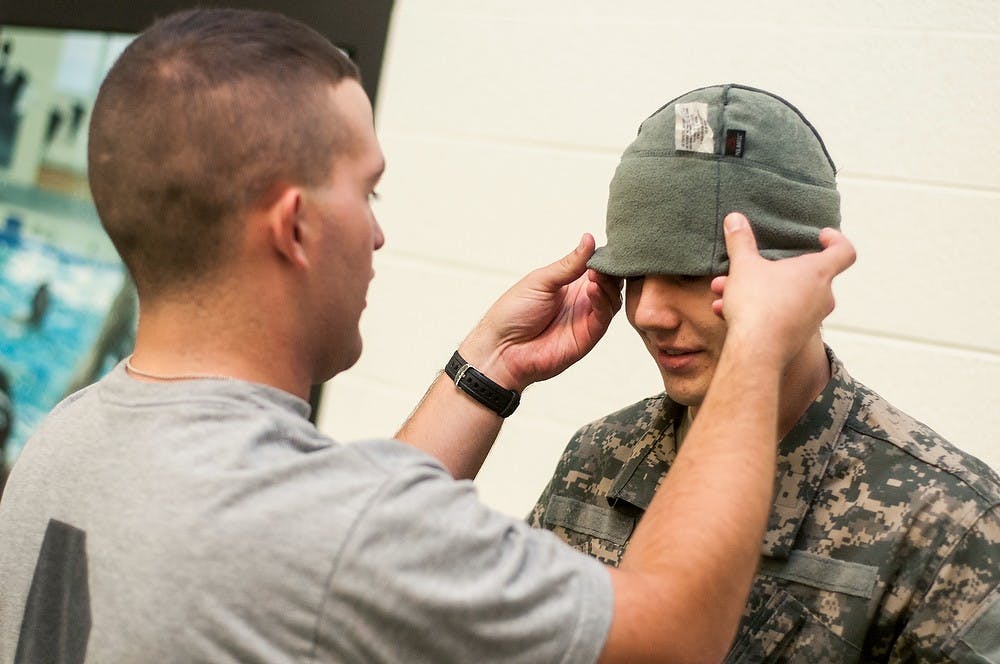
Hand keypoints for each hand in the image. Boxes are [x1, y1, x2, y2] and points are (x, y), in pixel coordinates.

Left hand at [459, 234, 621, 390]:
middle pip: (610, 282)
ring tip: (596, 273)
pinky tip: (592, 289)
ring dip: (608, 284)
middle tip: (605, 260)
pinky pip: (603, 318)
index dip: (605, 256)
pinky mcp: (587, 336)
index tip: (610, 245)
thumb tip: (589, 239)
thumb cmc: (513, 313)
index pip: (597, 266)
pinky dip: (602, 302)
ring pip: (611, 299)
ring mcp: (586, 318)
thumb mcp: (541, 280)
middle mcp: (581, 299)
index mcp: (569, 283)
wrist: (500, 348)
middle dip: (611, 269)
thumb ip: (569, 264)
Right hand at [710, 212, 855, 367]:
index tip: (822, 236)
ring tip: (725, 291)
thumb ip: (741, 241)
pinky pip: (778, 318)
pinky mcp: (797, 338)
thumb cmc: (757, 304)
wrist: (757, 352)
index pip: (844, 251)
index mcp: (818, 273)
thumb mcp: (743, 266)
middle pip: (805, 275)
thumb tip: (734, 218)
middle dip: (772, 270)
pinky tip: (725, 313)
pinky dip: (757, 313)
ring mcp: (812, 319)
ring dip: (757, 292)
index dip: (836, 240)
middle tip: (749, 267)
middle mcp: (822, 296)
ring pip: (785, 298)